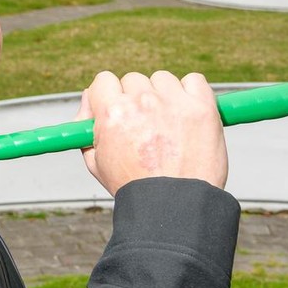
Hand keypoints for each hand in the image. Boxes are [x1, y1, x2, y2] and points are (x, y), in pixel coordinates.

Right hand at [78, 70, 227, 194]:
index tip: (118, 108)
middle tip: (146, 125)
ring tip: (169, 127)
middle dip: (137, 99)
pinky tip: (188, 115)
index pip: (104, 80)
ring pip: (163, 80)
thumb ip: (85, 126)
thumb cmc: (134, 188)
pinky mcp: (202, 106)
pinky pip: (194, 80)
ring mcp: (173, 102)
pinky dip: (192, 92)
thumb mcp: (96, 162)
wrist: (175, 207)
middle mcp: (141, 101)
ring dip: (164, 96)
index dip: (110, 95)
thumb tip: (89, 97)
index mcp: (112, 113)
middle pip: (134, 80)